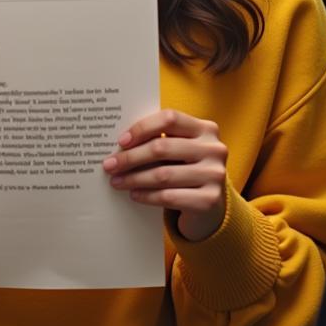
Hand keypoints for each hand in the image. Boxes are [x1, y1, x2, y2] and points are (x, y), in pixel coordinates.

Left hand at [103, 109, 227, 241]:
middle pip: (162, 147)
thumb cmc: (187, 170)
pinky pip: (169, 196)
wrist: (211, 206)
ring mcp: (215, 175)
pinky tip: (134, 195)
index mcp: (206, 129)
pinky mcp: (209, 200)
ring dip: (134, 179)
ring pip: (163, 174)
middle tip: (109, 165)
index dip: (142, 128)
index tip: (121, 141)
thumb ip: (160, 140)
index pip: (170, 119)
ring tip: (116, 181)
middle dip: (131, 157)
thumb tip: (120, 144)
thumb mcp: (179, 150)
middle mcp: (215, 149)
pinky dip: (147, 196)